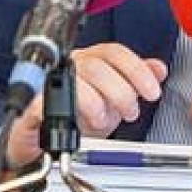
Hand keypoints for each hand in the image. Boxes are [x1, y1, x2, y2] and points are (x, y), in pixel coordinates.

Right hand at [5, 43, 167, 165]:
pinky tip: (78, 123)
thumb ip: (134, 81)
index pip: (114, 52)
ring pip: (74, 79)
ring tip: (104, 121)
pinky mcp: (33, 104)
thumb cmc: (78, 116)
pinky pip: (44, 100)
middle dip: (121, 92)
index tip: (152, 92)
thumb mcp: (114, 99)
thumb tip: (158, 69)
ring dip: (95, 103)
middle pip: (97, 66)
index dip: (137, 70)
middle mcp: (70, 67)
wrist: (45, 139)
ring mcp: (50, 84)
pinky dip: (64, 111)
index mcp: (90, 61)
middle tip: (129, 112)